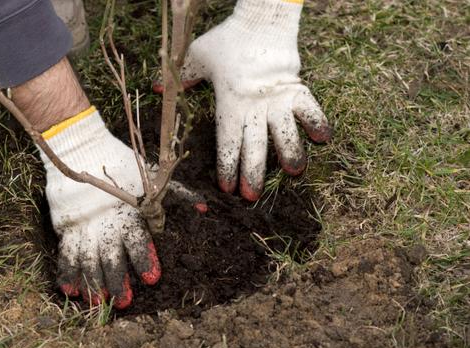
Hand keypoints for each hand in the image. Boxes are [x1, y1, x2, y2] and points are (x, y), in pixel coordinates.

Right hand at [39, 107, 160, 308]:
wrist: (81, 150)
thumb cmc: (124, 166)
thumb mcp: (153, 178)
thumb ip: (178, 195)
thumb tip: (204, 208)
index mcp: (128, 212)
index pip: (138, 239)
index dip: (145, 259)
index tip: (152, 279)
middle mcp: (105, 223)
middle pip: (111, 256)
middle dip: (118, 280)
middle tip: (124, 302)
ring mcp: (84, 227)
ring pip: (87, 260)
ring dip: (93, 283)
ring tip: (97, 302)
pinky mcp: (66, 227)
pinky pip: (65, 253)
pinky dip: (66, 273)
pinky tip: (70, 291)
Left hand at [179, 0, 331, 200]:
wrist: (261, 19)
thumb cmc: (227, 39)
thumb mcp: (197, 56)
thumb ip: (180, 77)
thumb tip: (156, 89)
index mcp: (230, 101)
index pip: (227, 140)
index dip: (227, 165)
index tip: (226, 187)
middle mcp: (255, 104)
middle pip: (255, 144)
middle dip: (253, 172)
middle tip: (251, 196)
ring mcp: (278, 97)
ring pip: (285, 131)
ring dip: (290, 152)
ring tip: (294, 173)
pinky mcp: (296, 87)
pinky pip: (310, 107)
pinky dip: (318, 122)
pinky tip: (323, 141)